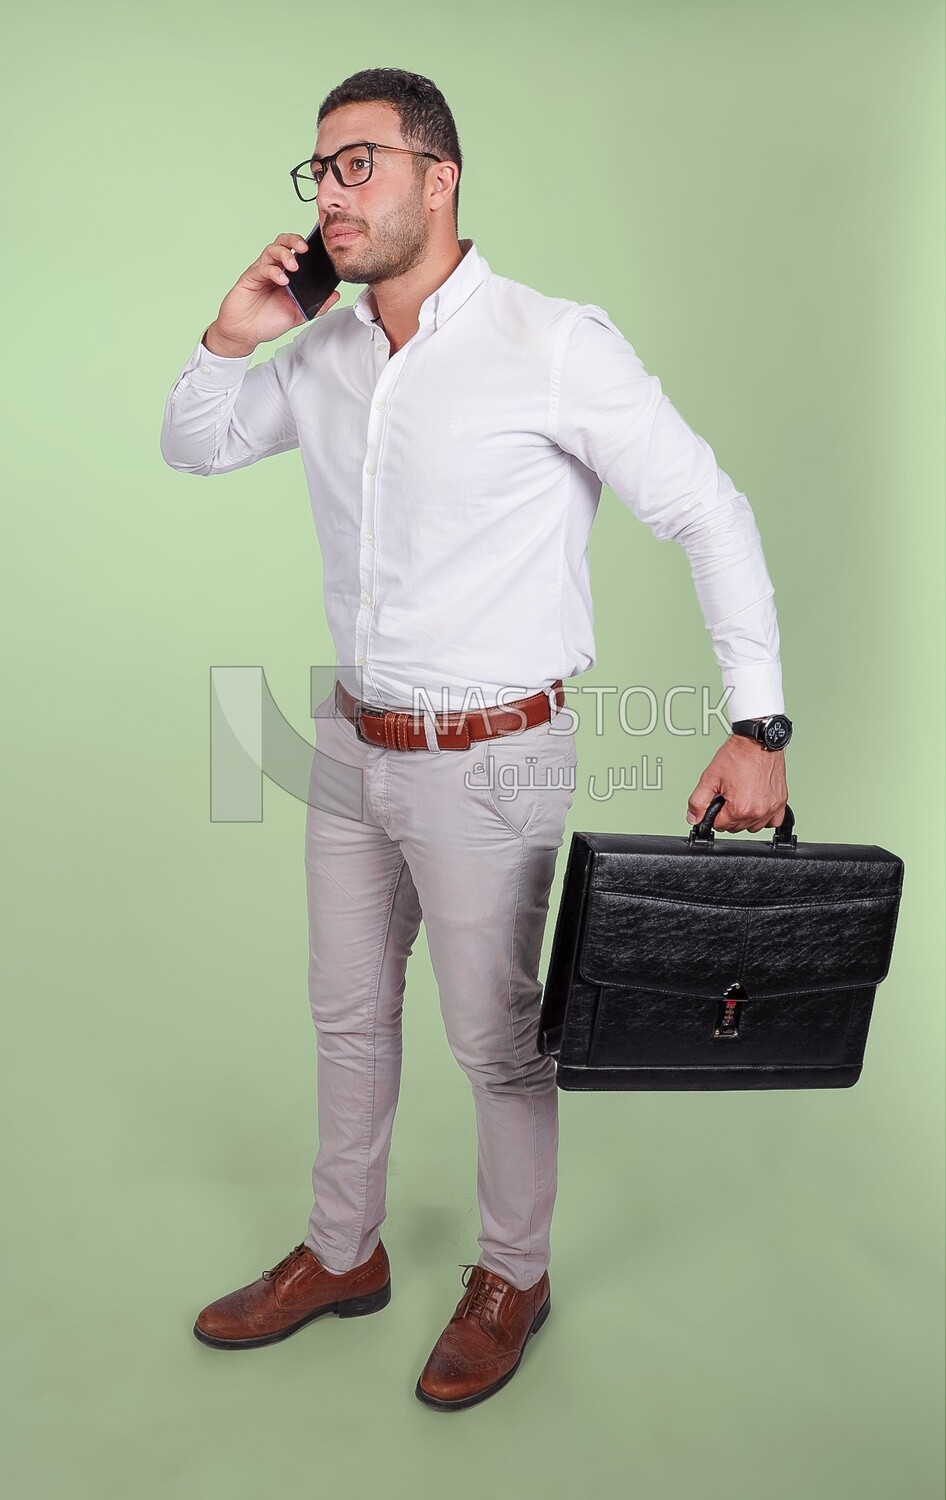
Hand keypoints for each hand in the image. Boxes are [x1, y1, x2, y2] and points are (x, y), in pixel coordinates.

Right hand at [204, 234, 340, 355]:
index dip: (305, 245)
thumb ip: (317, 306)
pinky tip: (282, 280)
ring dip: (285, 254)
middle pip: (282, 243)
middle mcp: (273, 269)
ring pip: (271, 250)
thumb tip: (335, 294)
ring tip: (294, 267)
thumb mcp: (298, 315)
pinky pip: (262, 268)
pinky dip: (274, 271)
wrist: (245, 333)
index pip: (296, 251)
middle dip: (294, 240)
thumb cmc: (267, 322)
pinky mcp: (250, 278)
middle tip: (304, 248)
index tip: (318, 248)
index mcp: (286, 274)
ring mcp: (261, 271)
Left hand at [686, 736, 788, 832]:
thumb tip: (693, 818)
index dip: (713, 814)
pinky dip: (764, 817)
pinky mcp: (781, 801)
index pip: (719, 826)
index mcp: (740, 808)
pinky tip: (756, 806)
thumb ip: (698, 802)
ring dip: (745, 818)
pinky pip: (773, 821)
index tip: (716, 802)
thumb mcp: (709, 777)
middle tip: (727, 796)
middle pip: (736, 827)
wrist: (757, 741)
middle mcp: (758, 810)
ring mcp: (772, 807)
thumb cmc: (737, 755)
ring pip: (753, 826)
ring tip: (740, 799)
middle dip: (728, 815)